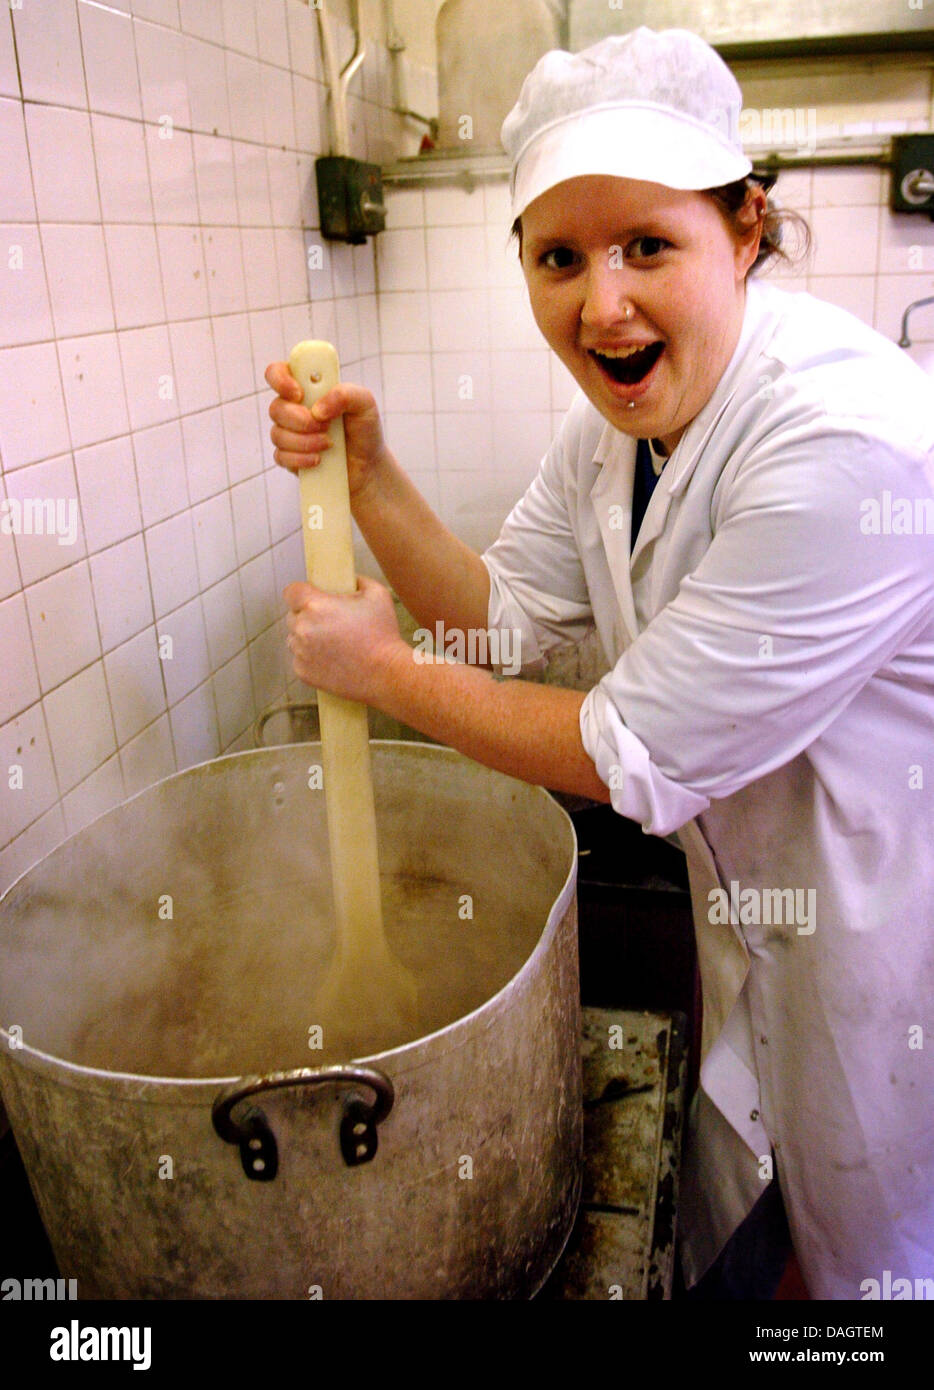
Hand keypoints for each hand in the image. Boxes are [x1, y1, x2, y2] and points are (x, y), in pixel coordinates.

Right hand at [265, 362, 391, 501]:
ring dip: (305, 442)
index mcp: (308, 386)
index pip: (278, 372)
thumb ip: (345, 394)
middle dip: (301, 420)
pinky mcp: (288, 456)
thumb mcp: (365, 403)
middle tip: (325, 426)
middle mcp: (293, 407)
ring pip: (277, 435)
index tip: (299, 394)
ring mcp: (288, 432)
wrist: (367, 463)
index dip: (281, 380)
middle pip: (276, 408)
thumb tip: (318, 409)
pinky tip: (318, 459)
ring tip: (329, 444)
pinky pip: (281, 457)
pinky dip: (301, 459)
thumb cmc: (364, 428)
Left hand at [283, 575, 407, 703]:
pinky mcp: (303, 672)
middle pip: (293, 615)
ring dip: (307, 637)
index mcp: (315, 606)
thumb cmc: (383, 634)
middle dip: (307, 616)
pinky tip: (333, 659)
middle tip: (330, 623)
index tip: (312, 597)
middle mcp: (302, 628)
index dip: (301, 593)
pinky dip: (311, 658)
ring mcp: (301, 652)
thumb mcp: (378, 594)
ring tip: (333, 643)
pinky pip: (300, 659)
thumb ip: (358, 580)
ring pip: (294, 638)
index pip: (291, 592)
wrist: (386, 674)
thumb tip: (350, 579)